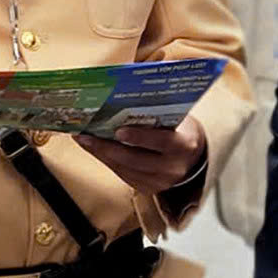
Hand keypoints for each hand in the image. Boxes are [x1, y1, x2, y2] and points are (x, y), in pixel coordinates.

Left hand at [87, 113, 207, 195]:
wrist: (193, 158)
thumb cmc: (181, 131)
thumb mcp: (178, 118)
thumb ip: (158, 109)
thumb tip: (129, 89)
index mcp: (184, 145)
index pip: (161, 141)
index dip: (139, 137)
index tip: (118, 130)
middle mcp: (173, 167)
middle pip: (135, 159)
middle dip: (107, 146)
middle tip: (87, 135)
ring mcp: (160, 181)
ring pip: (124, 168)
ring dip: (101, 154)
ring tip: (84, 140)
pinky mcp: (148, 188)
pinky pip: (123, 174)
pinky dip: (107, 161)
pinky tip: (95, 150)